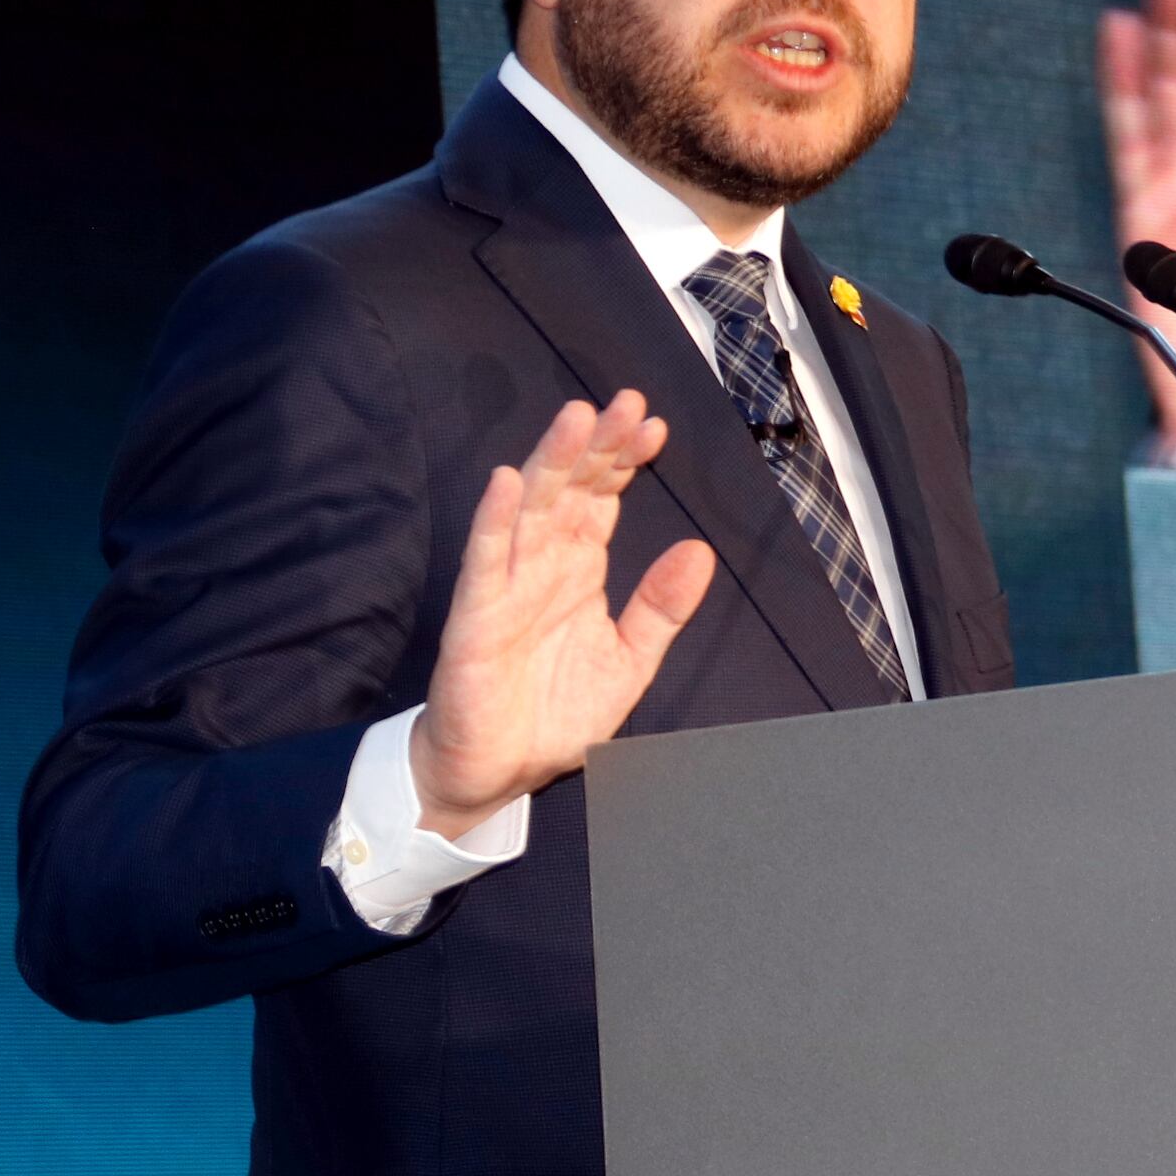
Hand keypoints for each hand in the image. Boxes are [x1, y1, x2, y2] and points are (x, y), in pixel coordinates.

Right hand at [408, 392, 717, 832]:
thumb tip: (699, 551)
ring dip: (552, 462)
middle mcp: (543, 564)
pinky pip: (485, 561)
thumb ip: (661, 609)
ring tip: (577, 418)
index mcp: (579, 568)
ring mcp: (507, 585)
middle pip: (570, 489)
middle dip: (597, 445)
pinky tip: (507, 481)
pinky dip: (494, 520)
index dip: (625, 460)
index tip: (654, 426)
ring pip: (530, 509)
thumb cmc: (554, 714)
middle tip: (625, 404)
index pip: (603, 498)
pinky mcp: (477, 617)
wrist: (498, 771)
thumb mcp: (628, 661)